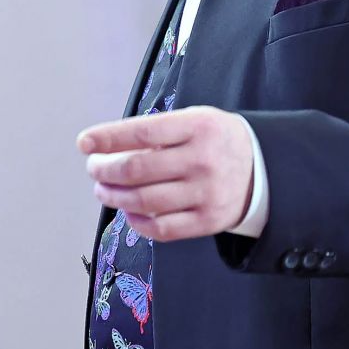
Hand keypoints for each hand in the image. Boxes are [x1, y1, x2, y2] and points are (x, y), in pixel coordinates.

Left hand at [78, 105, 253, 240]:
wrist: (264, 168)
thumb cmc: (215, 140)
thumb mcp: (195, 120)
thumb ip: (156, 131)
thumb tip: (106, 147)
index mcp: (198, 127)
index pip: (142, 132)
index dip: (107, 138)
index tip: (84, 142)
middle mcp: (202, 160)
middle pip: (137, 169)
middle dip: (104, 170)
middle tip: (94, 168)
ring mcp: (206, 193)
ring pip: (144, 201)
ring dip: (113, 196)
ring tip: (103, 189)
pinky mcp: (208, 221)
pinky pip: (161, 228)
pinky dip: (136, 222)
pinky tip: (128, 210)